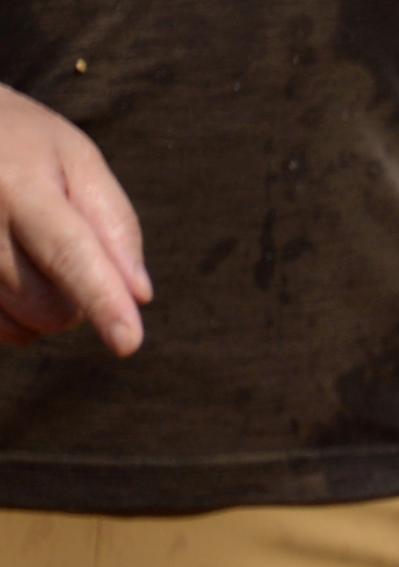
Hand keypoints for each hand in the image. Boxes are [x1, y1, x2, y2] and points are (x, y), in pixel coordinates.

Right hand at [0, 85, 148, 355]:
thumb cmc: (21, 143)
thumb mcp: (76, 158)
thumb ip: (114, 223)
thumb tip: (138, 294)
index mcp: (15, 184)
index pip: (68, 253)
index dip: (101, 300)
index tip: (128, 343)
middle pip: (52, 308)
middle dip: (78, 297)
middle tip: (63, 246)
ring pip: (26, 325)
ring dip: (46, 305)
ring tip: (28, 249)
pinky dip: (18, 316)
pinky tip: (11, 273)